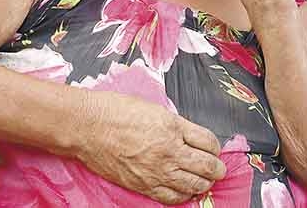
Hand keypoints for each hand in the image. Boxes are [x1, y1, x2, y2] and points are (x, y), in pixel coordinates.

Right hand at [77, 91, 226, 204]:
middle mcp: (169, 151)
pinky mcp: (144, 185)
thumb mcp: (153, 108)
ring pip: (194, 185)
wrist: (88, 127)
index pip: (209, 142)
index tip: (213, 148)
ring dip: (203, 183)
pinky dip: (183, 195)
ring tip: (204, 180)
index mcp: (173, 127)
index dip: (215, 147)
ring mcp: (157, 171)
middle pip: (207, 166)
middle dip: (217, 168)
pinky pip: (173, 198)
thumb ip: (175, 124)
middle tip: (218, 168)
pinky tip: (185, 190)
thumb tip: (190, 136)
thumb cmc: (115, 111)